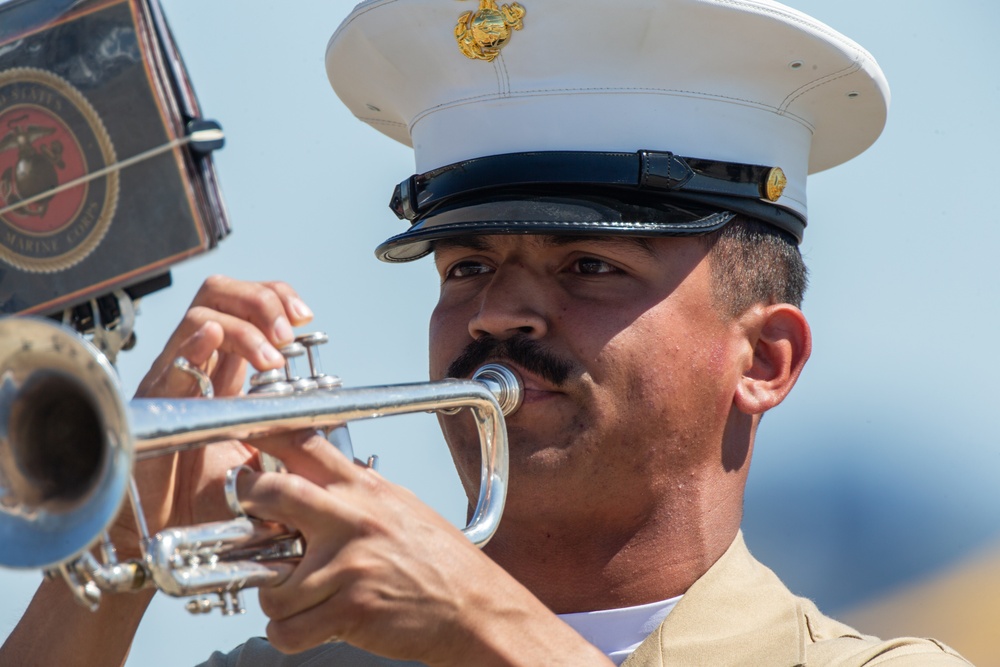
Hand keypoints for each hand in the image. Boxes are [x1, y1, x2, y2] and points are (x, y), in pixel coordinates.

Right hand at [112, 276, 314, 555]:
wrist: (172, 529)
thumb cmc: (213, 492)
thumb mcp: (267, 452)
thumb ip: (292, 429)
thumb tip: (337, 418)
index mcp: (227, 367)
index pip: (246, 304)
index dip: (275, 296)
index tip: (304, 317)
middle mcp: (200, 365)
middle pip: (222, 294)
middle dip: (261, 300)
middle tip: (287, 334)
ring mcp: (175, 380)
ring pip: (201, 316)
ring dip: (242, 326)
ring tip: (269, 359)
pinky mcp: (155, 408)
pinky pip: (168, 366)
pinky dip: (190, 345)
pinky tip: (209, 338)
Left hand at [236, 434, 614, 666]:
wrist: (474, 607)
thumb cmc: (439, 560)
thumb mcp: (400, 505)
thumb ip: (356, 491)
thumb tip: (313, 477)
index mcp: (365, 489)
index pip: (306, 442)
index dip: (264, 433)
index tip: (242, 432)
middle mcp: (354, 519)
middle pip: (271, 491)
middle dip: (247, 500)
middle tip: (249, 513)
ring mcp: (349, 564)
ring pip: (271, 581)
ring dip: (275, 595)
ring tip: (298, 596)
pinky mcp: (349, 609)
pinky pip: (286, 627)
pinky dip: (287, 633)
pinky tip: (307, 625)